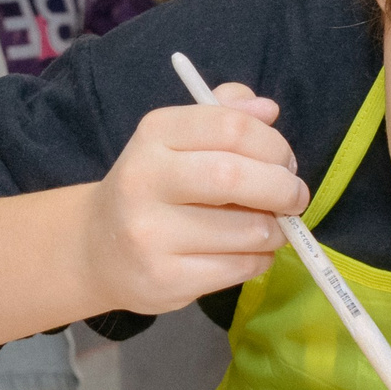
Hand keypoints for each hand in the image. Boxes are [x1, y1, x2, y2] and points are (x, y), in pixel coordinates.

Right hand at [82, 85, 310, 315]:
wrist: (96, 248)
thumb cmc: (152, 188)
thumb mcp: (175, 141)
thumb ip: (223, 115)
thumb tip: (268, 111)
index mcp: (153, 134)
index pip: (232, 126)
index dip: (273, 144)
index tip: (284, 162)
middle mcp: (144, 179)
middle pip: (236, 176)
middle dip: (283, 188)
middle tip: (294, 197)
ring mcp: (150, 233)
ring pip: (249, 229)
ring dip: (276, 230)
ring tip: (268, 227)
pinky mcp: (165, 278)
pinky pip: (241, 266)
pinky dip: (260, 258)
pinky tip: (247, 252)